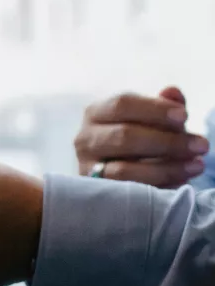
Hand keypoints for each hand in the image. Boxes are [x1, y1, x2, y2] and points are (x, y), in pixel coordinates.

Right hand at [76, 87, 208, 186]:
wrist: (120, 167)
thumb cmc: (138, 137)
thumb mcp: (151, 118)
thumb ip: (162, 105)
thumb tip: (172, 92)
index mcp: (97, 113)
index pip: (122, 105)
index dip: (154, 110)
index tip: (185, 116)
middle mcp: (85, 139)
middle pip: (124, 137)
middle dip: (167, 142)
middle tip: (201, 145)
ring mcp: (87, 167)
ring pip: (124, 170)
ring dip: (165, 168)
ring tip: (196, 165)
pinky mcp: (96, 192)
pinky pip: (127, 192)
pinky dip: (156, 187)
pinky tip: (180, 181)